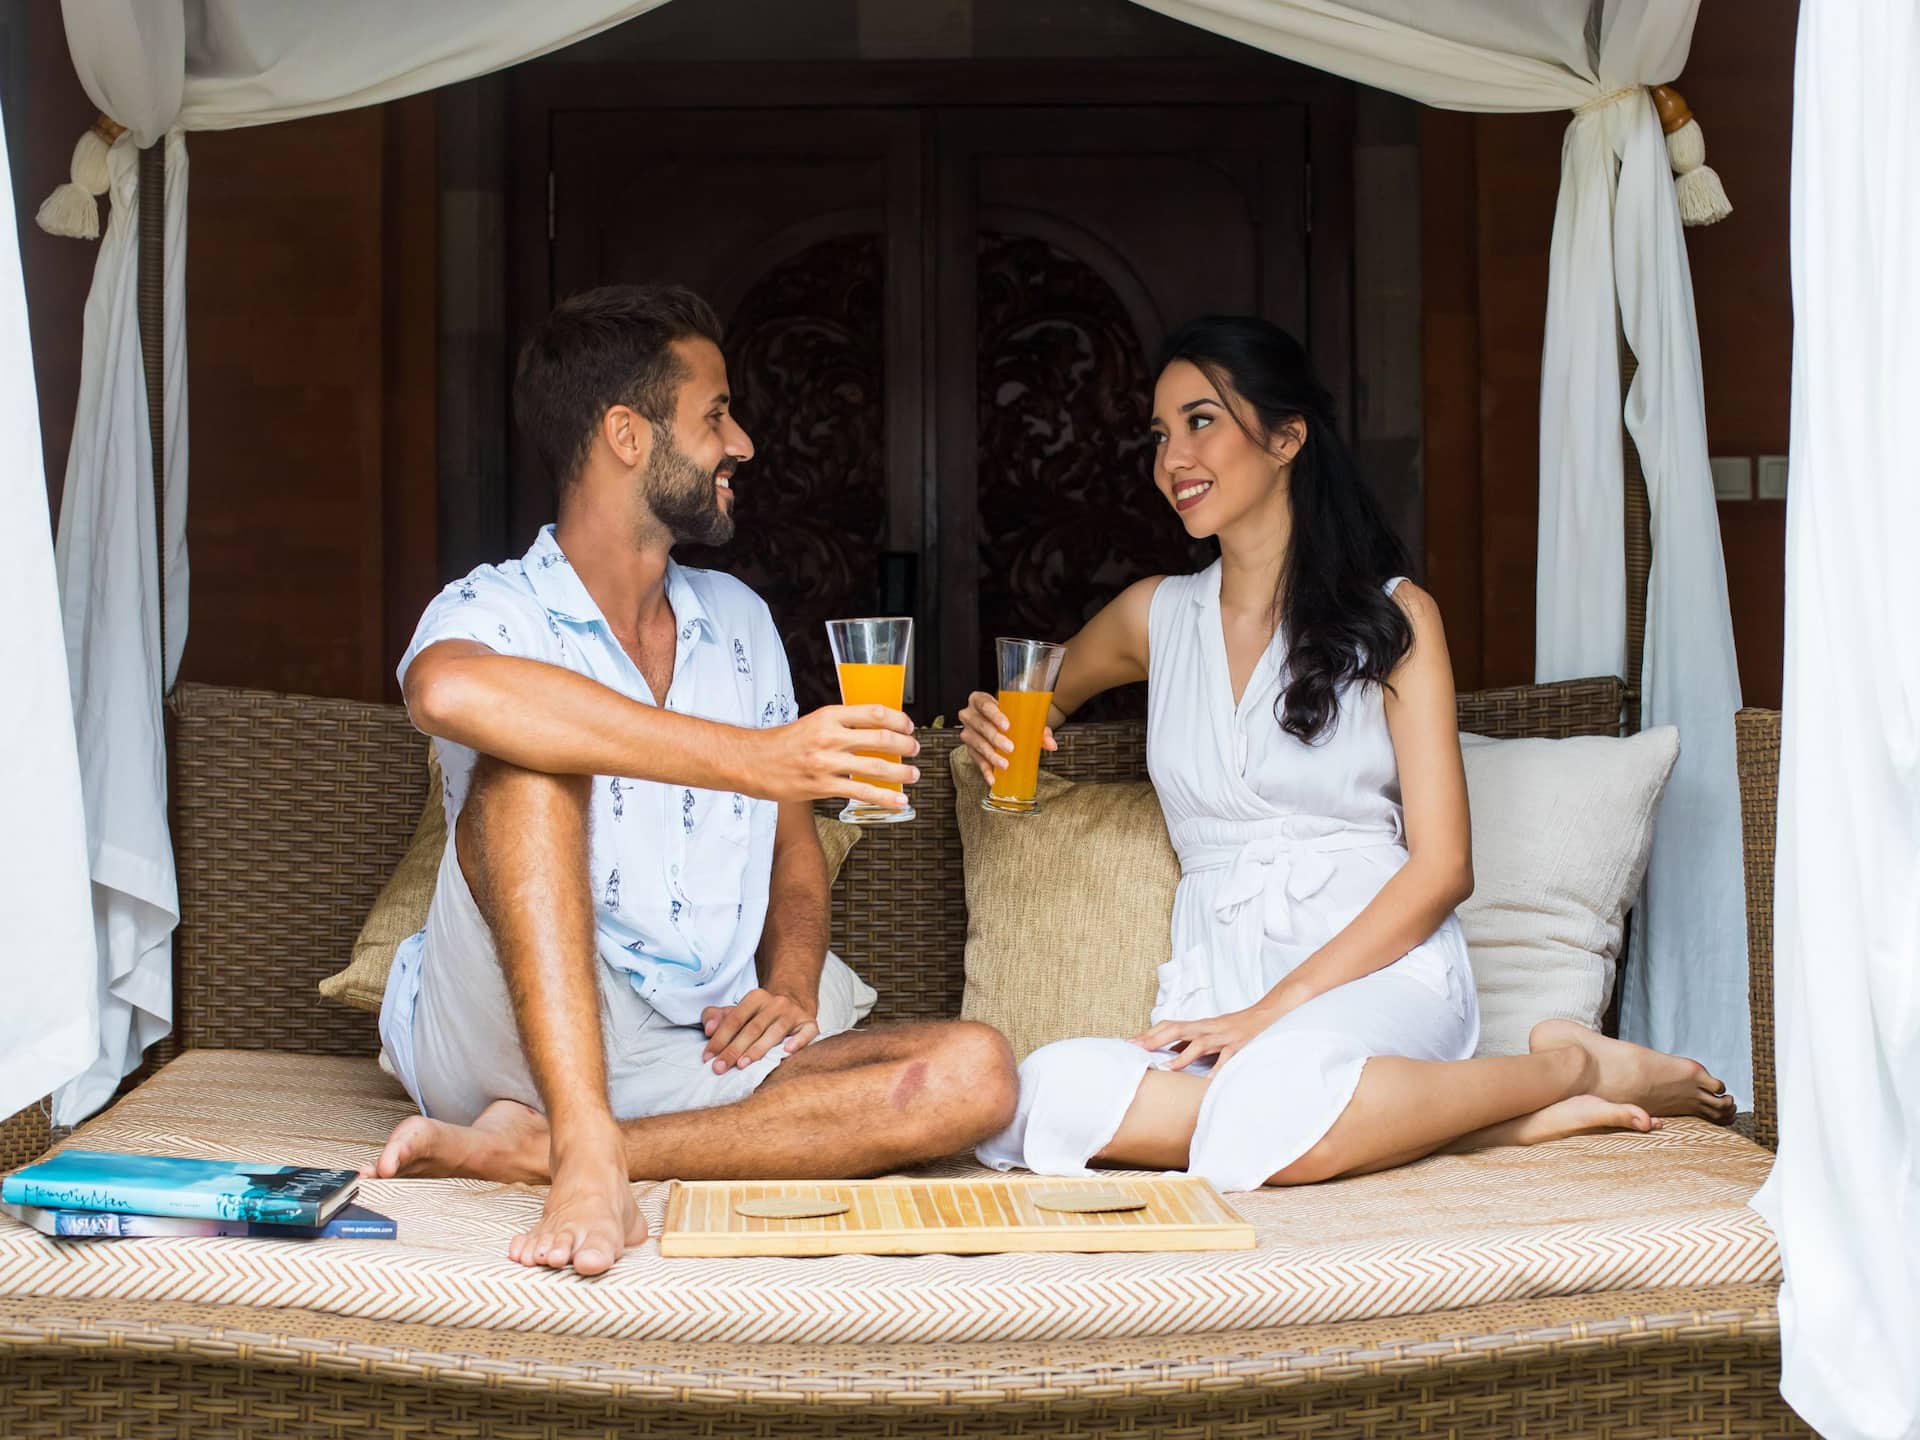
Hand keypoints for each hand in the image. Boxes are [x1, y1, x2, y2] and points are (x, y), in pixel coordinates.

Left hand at [701, 987, 819, 1072]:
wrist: (795, 1004)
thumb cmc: (760, 1015)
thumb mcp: (737, 1012)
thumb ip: (717, 1017)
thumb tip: (708, 1029)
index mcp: (756, 997)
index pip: (735, 1019)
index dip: (720, 1038)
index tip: (708, 1057)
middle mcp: (776, 1003)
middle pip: (752, 1028)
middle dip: (734, 1049)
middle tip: (719, 1068)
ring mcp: (794, 1013)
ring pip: (775, 1032)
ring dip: (758, 1049)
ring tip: (742, 1065)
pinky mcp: (809, 1023)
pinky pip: (807, 1032)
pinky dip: (798, 1041)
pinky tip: (787, 1051)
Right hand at [751, 705, 918, 807]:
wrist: (751, 761)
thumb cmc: (781, 743)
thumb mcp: (813, 722)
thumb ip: (840, 725)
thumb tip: (872, 731)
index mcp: (828, 716)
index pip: (874, 713)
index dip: (898, 720)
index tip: (908, 726)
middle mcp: (830, 737)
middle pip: (881, 738)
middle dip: (905, 745)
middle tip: (915, 749)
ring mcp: (827, 763)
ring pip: (875, 767)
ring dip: (901, 772)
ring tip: (913, 775)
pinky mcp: (822, 786)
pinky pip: (861, 792)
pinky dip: (885, 797)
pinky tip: (898, 800)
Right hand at [957, 690, 1055, 785]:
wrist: (998, 721)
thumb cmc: (1008, 715)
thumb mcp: (1022, 716)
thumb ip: (1038, 728)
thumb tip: (1051, 744)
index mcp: (980, 700)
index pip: (985, 705)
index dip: (995, 715)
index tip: (1007, 726)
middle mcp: (970, 715)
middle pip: (981, 725)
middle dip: (995, 738)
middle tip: (1010, 747)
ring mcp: (968, 733)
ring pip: (978, 744)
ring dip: (992, 756)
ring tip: (1005, 764)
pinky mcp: (970, 749)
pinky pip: (976, 760)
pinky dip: (985, 770)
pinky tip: (993, 777)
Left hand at [1131, 998, 1291, 1070]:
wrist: (1270, 1014)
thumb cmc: (1237, 1027)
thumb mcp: (1211, 1032)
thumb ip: (1192, 1041)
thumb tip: (1170, 1053)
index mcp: (1200, 1026)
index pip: (1169, 1026)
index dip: (1149, 1034)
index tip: (1129, 1044)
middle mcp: (1208, 1028)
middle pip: (1177, 1029)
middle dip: (1155, 1040)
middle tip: (1136, 1050)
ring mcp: (1224, 1037)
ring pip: (1200, 1043)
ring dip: (1181, 1057)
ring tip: (1165, 1069)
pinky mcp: (1240, 1046)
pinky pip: (1227, 1059)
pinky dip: (1217, 1070)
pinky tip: (1207, 1083)